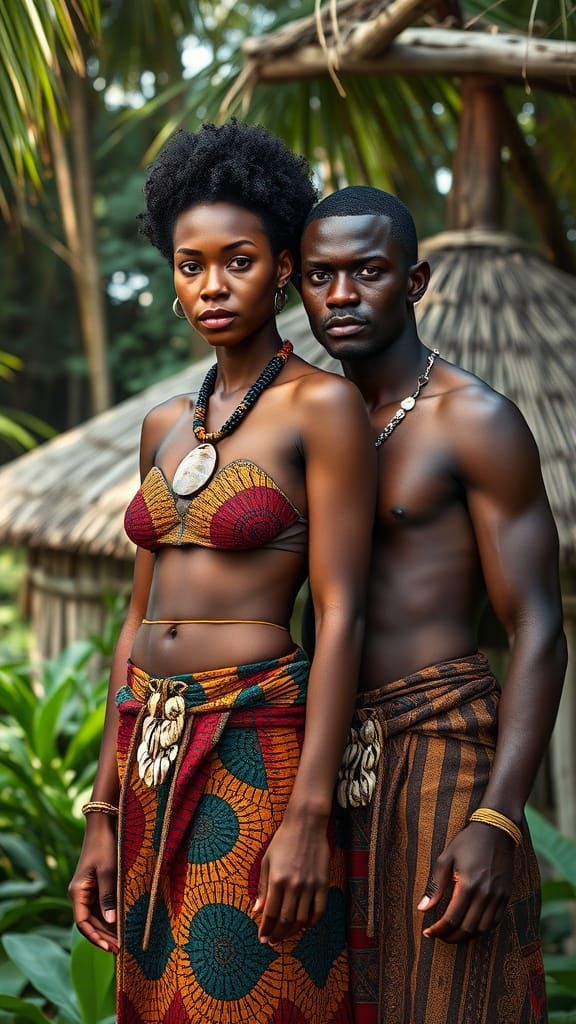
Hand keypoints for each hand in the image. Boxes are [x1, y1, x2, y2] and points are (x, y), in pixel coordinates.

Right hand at [68, 816, 119, 953]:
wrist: (103, 826)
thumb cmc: (104, 847)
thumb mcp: (108, 871)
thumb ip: (108, 897)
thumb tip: (110, 923)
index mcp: (78, 892)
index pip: (83, 922)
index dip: (95, 937)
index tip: (109, 947)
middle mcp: (81, 894)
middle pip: (89, 923)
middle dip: (103, 937)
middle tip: (120, 949)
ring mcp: (89, 891)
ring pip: (96, 917)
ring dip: (107, 930)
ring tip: (122, 942)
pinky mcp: (97, 886)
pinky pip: (102, 907)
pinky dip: (111, 918)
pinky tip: (122, 925)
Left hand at [253, 816, 329, 944]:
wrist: (306, 824)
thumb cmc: (283, 840)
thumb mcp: (267, 861)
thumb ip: (263, 887)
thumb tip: (256, 910)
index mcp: (277, 880)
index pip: (270, 914)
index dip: (265, 929)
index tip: (262, 938)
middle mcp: (294, 885)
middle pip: (286, 921)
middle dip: (278, 935)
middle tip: (273, 940)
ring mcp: (310, 885)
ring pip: (302, 919)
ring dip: (293, 931)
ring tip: (286, 934)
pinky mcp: (323, 883)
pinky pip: (320, 910)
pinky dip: (312, 922)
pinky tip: (305, 924)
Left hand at [417, 822, 515, 942]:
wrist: (496, 830)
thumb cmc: (467, 842)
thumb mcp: (446, 858)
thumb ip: (435, 886)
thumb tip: (423, 908)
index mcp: (467, 884)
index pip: (452, 918)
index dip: (439, 930)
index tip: (428, 932)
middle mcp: (485, 894)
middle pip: (467, 929)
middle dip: (450, 937)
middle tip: (439, 935)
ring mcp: (498, 896)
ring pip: (482, 929)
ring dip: (466, 936)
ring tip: (453, 932)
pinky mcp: (506, 896)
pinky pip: (495, 922)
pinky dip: (482, 929)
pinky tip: (470, 925)